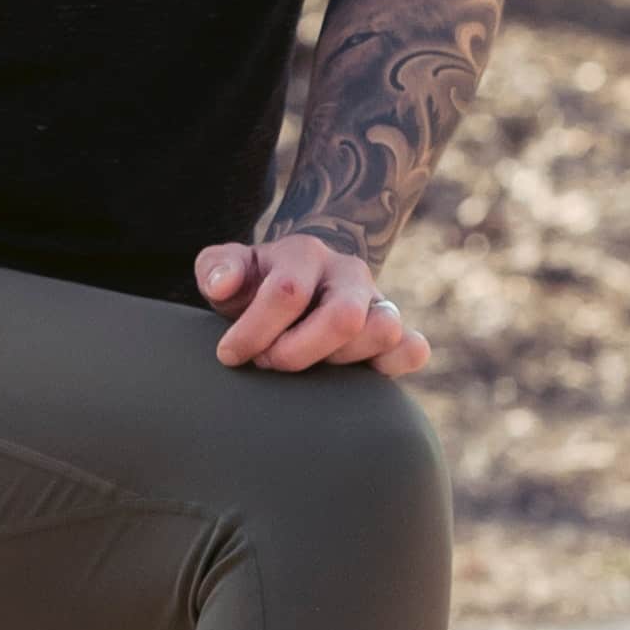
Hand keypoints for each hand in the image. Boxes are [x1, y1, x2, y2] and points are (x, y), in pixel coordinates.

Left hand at [195, 232, 431, 377]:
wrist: (294, 288)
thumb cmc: (254, 287)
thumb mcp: (226, 270)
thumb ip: (216, 268)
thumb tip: (223, 285)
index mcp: (304, 253)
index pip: (287, 293)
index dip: (253, 332)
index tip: (229, 354)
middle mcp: (348, 273)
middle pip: (343, 317)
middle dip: (297, 351)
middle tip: (268, 362)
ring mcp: (377, 301)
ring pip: (383, 331)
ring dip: (339, 361)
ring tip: (308, 365)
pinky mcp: (396, 333)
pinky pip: (413, 349)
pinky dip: (393, 365)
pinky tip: (356, 375)